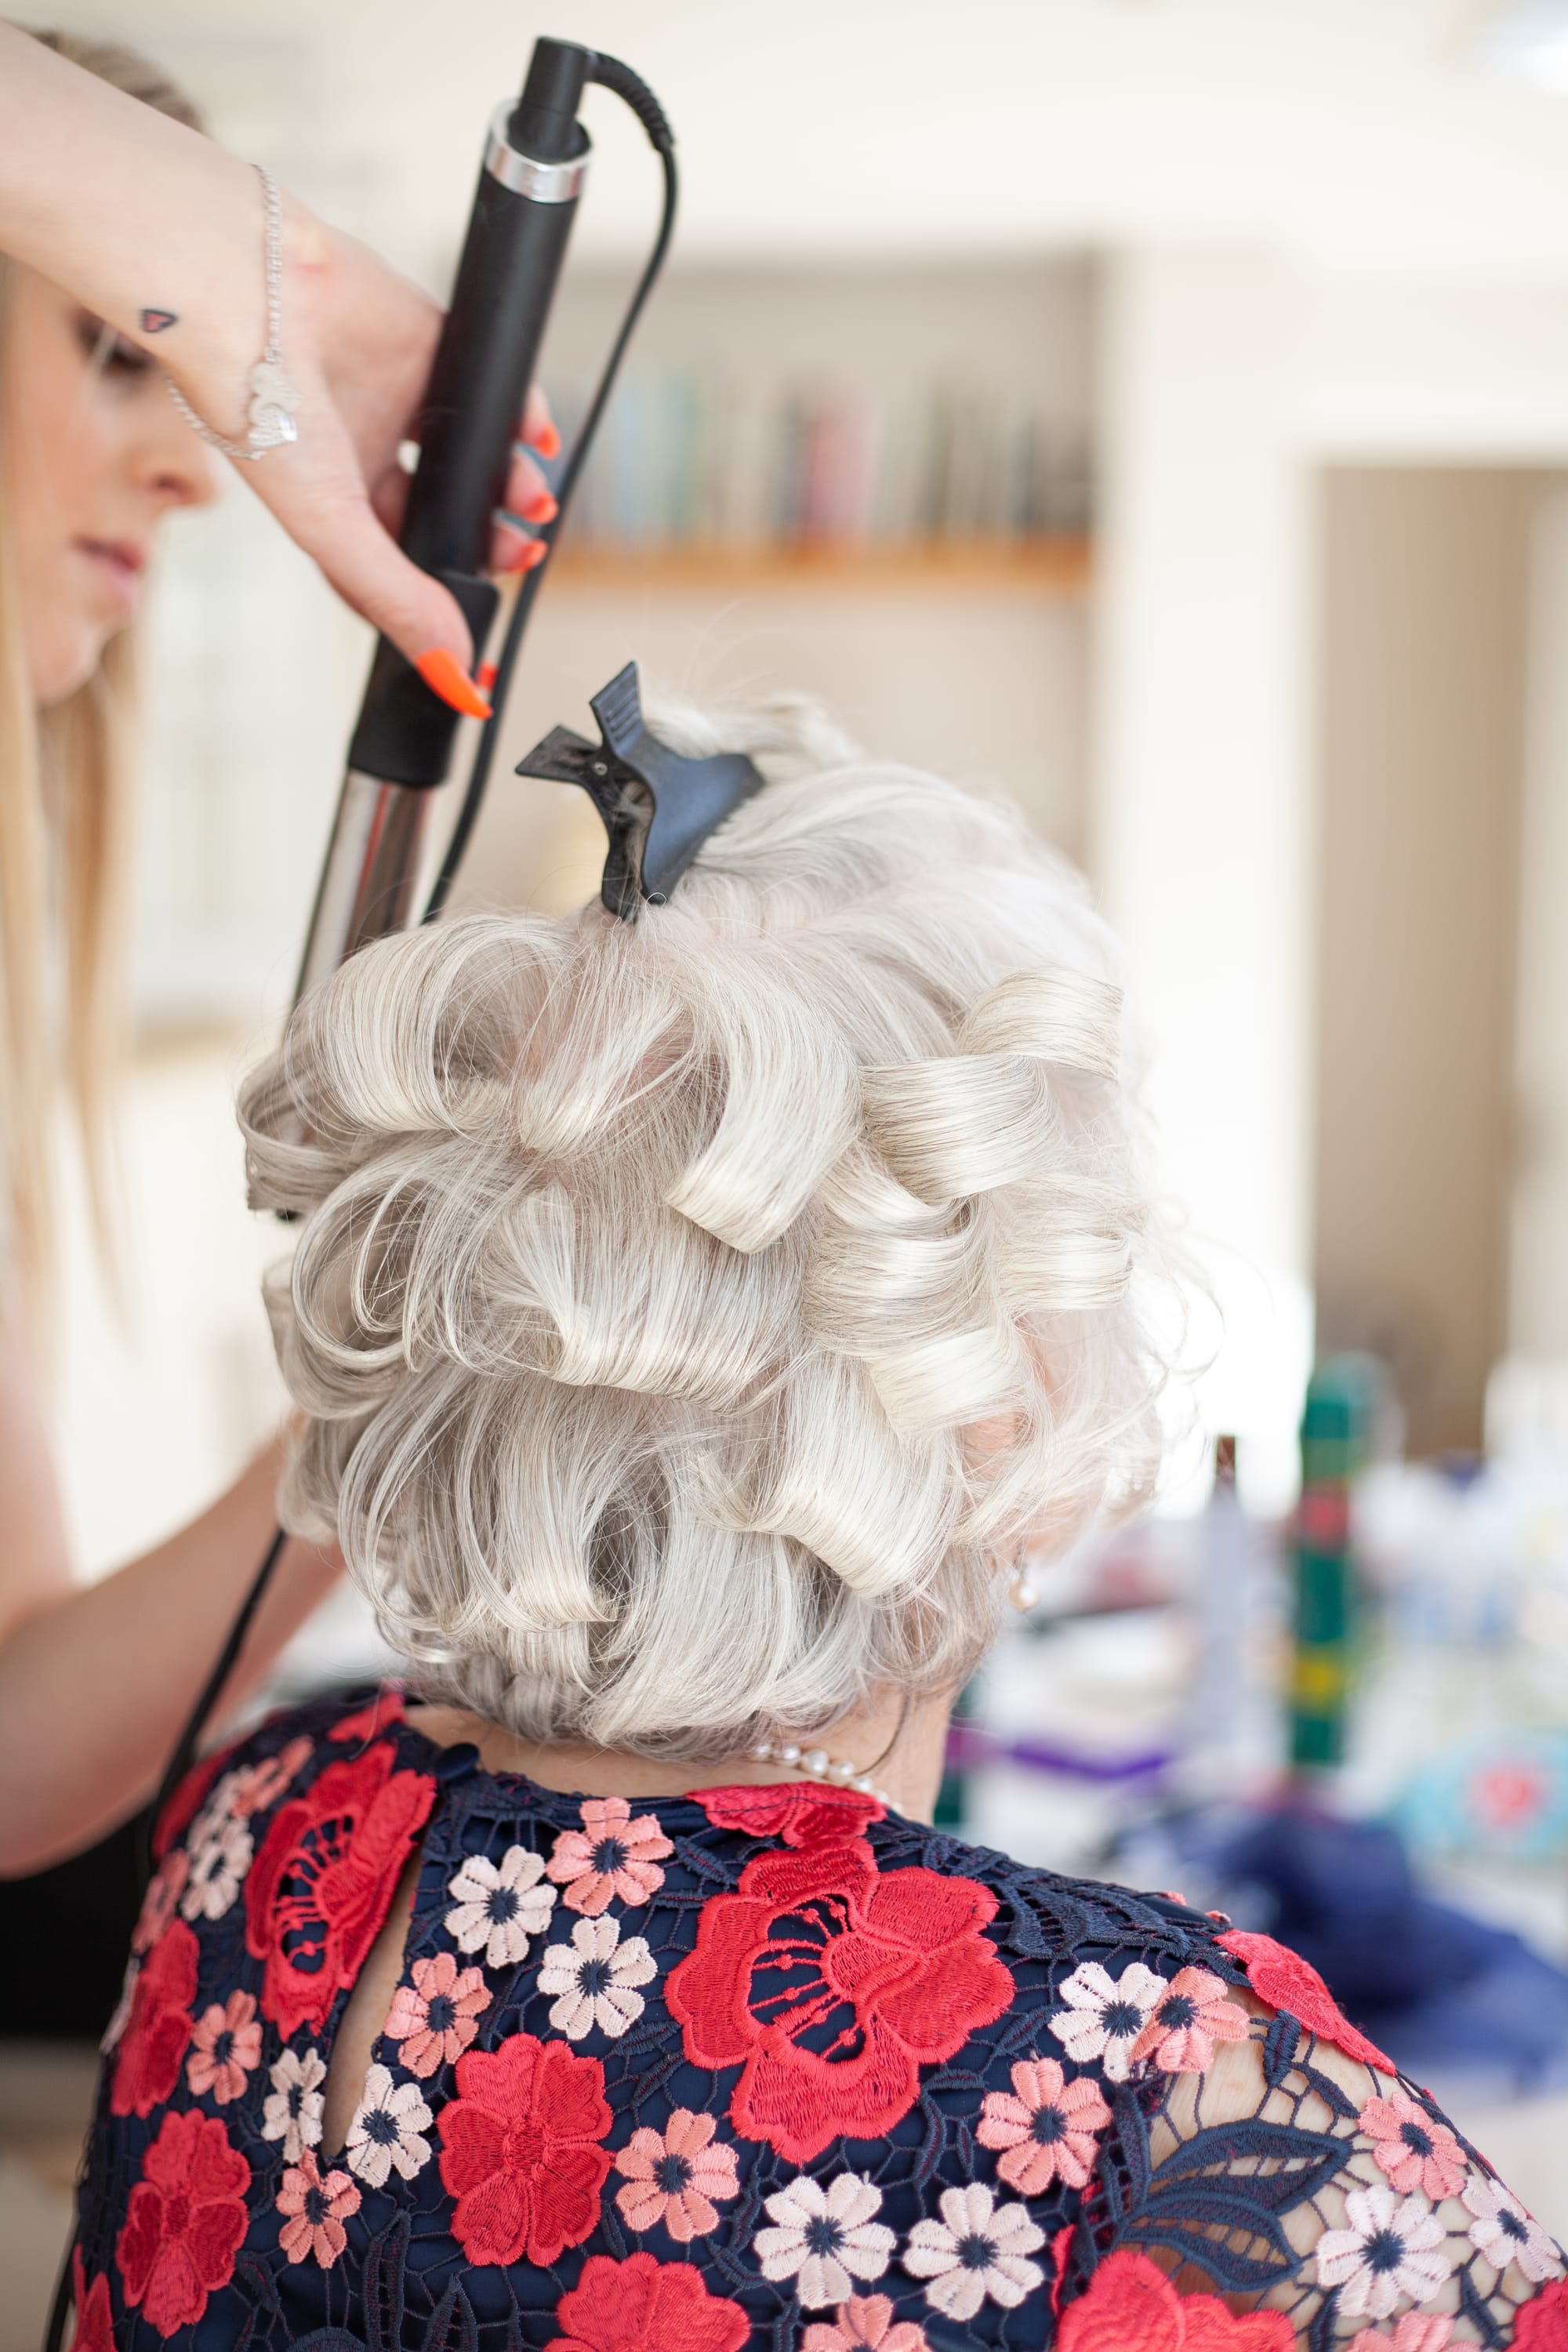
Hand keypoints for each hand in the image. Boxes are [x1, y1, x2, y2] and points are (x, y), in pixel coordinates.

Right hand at [169, 199, 558, 695]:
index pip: (402, 571)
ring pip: (474, 459)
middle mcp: (366, 458)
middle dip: (490, 544)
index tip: (484, 645)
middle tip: (520, 553)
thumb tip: (454, 678)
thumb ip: (399, 602)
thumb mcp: (333, 530)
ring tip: (531, 504)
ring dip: (511, 488)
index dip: (443, 608)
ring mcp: (397, 402)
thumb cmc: (256, 407)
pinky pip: (490, 390)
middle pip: (447, 517)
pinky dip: (521, 419)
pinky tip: (537, 444)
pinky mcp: (427, 345)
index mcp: (334, 507)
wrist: (245, 296)